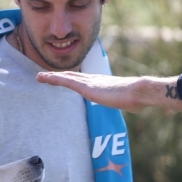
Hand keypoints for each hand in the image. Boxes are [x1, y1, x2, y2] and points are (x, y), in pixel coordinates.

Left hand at [35, 72, 181, 112]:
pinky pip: (65, 81)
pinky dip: (52, 79)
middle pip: (74, 76)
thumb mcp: (134, 101)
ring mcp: (90, 82)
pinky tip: (41, 78)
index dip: (75, 79)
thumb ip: (132, 102)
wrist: (142, 91)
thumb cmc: (141, 98)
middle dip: (61, 76)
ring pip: (66, 77)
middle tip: (48, 76)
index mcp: (104, 84)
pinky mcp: (86, 86)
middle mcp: (95, 80)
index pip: (86, 81)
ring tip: (39, 77)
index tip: (66, 80)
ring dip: (52, 77)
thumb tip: (140, 105)